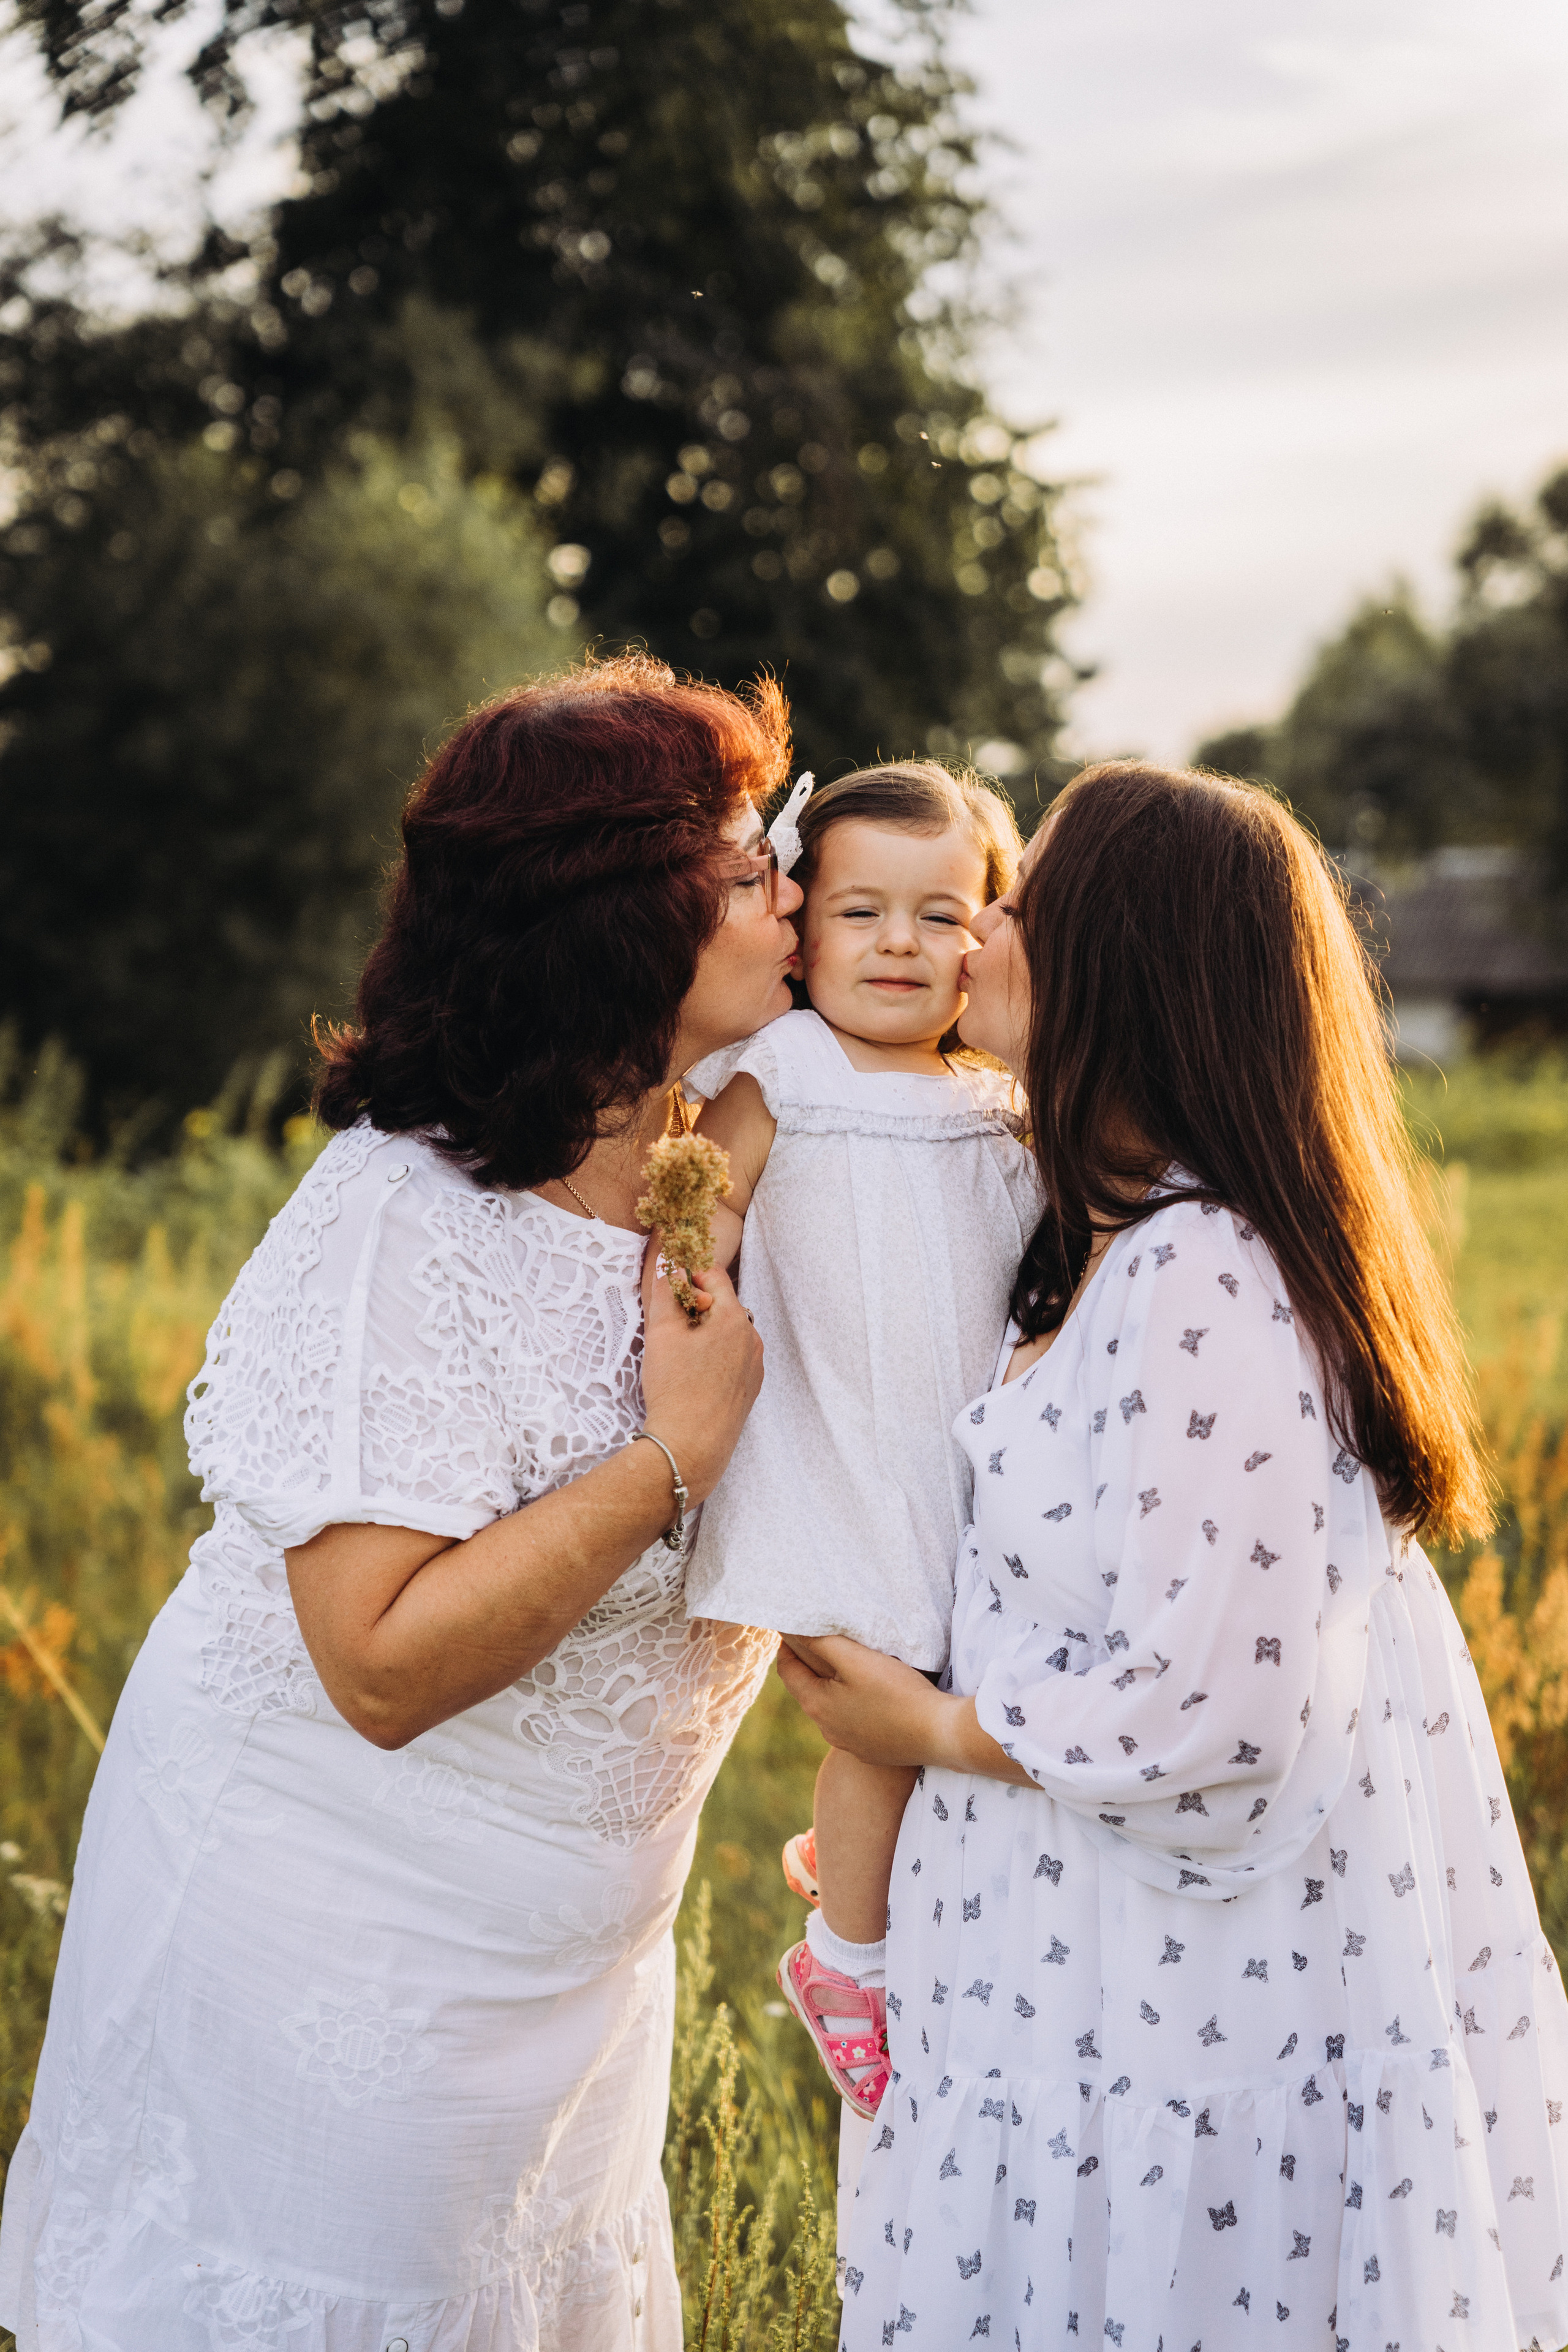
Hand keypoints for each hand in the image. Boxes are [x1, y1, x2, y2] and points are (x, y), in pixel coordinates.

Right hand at [640, 1238, 762, 1502]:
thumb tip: (669, 1265)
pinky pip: (733, 1359)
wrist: (690, 1446)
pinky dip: (714, 1358)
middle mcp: (753, 1338)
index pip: (713, 1275)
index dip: (688, 1274)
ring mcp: (755, 1366)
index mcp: (735, 1317)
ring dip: (705, 1333)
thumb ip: (665, 1292)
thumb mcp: (662, 1333)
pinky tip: (692, 1377)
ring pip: (728, 1334)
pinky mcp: (750, 1390)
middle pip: (722, 1305)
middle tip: (668, 1325)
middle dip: (695, 1307)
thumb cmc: (675, 1388)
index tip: (668, 1286)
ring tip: (678, 1355)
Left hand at [776, 1636, 1035, 1782]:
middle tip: (822, 1641)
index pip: (788, 1671)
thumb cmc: (897, 1692)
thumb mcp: (857, 1659)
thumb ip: (822, 1643)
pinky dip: (855, 1706)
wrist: (939, 1734)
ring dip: (835, 1688)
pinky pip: (855, 1724)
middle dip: (812, 1666)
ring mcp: (851, 1744)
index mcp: (818, 1706)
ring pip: (834, 1708)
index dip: (787, 1648)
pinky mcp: (873, 1751)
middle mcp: (828, 1730)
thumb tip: (793, 1631)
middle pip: (810, 1690)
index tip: (792, 1630)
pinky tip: (874, 1696)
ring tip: (850, 1666)